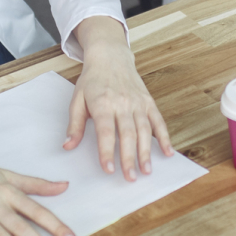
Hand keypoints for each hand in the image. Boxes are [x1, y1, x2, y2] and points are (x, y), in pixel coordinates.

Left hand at [68, 16, 173, 180]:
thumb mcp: (77, 99)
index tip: (108, 169)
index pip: (105, 132)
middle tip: (130, 178)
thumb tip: (68, 145)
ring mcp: (138, 102)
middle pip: (127, 134)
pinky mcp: (148, 102)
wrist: (110, 57)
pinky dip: (164, 137)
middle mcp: (122, 103)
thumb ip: (75, 124)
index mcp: (102, 103)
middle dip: (129, 157)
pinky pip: (158, 121)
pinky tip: (167, 152)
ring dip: (146, 151)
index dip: (107, 151)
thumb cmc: (92, 80)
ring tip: (146, 170)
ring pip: (144, 130)